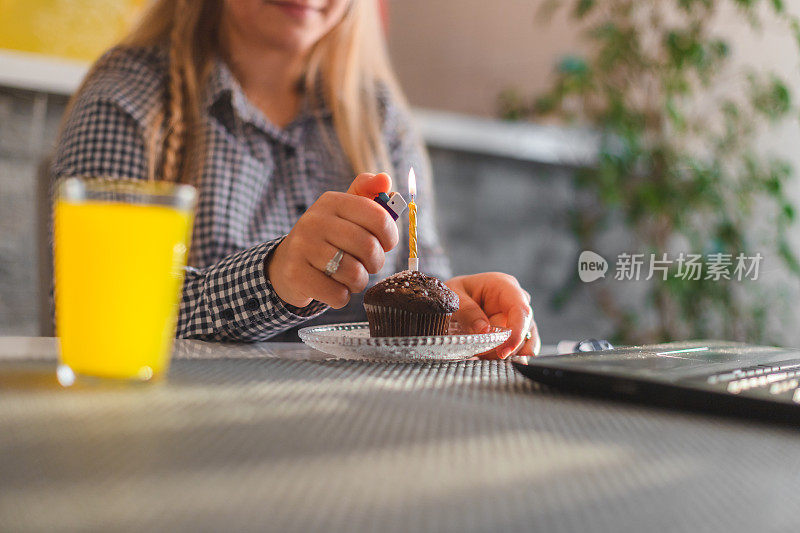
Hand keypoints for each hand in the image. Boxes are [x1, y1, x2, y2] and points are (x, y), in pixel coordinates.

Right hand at [267, 173, 398, 307]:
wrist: (286, 264)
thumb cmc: (327, 239)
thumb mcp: (345, 213)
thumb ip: (368, 195)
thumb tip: (385, 179)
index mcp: (332, 201)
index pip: (378, 217)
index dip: (390, 236)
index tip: (385, 244)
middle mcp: (314, 220)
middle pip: (368, 247)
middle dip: (375, 263)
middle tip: (368, 265)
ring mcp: (302, 246)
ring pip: (354, 274)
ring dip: (358, 282)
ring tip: (350, 277)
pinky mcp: (295, 274)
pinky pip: (337, 294)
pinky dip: (342, 297)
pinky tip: (333, 288)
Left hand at [446, 273, 539, 358]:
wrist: (450, 303)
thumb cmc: (453, 296)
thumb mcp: (452, 298)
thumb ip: (467, 312)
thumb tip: (484, 330)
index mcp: (504, 286)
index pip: (521, 310)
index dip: (516, 333)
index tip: (503, 352)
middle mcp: (517, 300)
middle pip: (524, 330)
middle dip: (502, 345)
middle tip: (479, 349)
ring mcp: (520, 318)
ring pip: (525, 344)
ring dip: (502, 353)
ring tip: (480, 349)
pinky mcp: (519, 333)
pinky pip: (522, 351)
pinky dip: (506, 358)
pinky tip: (488, 354)